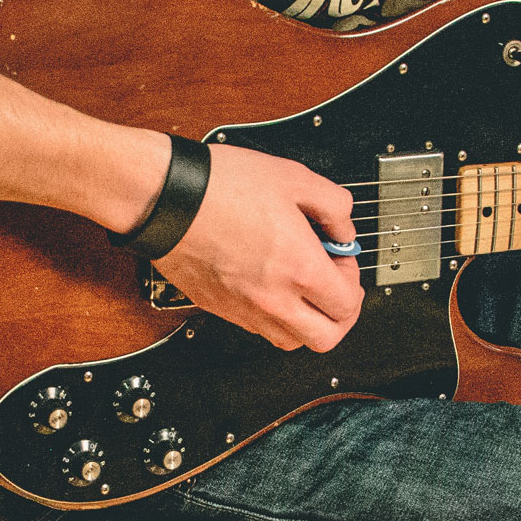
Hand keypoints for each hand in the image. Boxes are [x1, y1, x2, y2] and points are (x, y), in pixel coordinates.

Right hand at [151, 145, 362, 350]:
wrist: (167, 198)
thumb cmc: (221, 187)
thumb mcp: (295, 179)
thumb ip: (334, 205)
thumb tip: (344, 228)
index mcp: (299, 269)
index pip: (347, 304)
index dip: (353, 281)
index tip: (342, 258)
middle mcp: (273, 299)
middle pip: (326, 338)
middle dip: (340, 315)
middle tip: (333, 284)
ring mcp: (245, 309)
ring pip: (292, 341)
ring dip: (308, 321)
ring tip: (303, 287)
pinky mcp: (221, 309)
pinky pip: (261, 330)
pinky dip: (277, 317)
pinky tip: (274, 285)